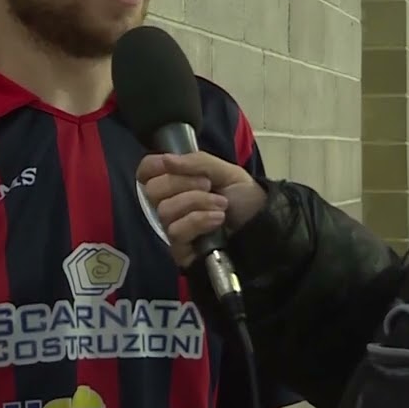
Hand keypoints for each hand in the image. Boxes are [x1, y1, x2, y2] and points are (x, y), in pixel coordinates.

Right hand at [137, 151, 266, 267]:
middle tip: (208, 185)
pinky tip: (217, 220)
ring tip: (221, 206)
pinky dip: (199, 220)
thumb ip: (196, 162)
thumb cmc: (244, 198)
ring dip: (197, 203)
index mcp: (176, 180)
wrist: (262, 228)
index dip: (153, 166)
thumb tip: (165, 159)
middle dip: (183, 183)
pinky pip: (175, 230)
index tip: (172, 165)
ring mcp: (173, 226)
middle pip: (153, 189)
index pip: (146, 171)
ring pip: (165, 210)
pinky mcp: (179, 248)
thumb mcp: (226, 171)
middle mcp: (169, 203)